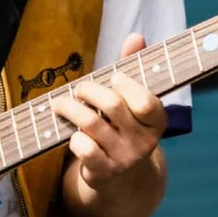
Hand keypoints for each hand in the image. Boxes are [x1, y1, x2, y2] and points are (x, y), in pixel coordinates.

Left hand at [51, 33, 167, 189]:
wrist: (123, 179)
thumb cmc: (124, 127)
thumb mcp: (133, 100)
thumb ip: (133, 68)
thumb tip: (135, 36)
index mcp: (157, 121)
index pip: (146, 101)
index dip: (126, 85)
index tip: (113, 78)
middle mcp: (145, 142)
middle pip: (112, 105)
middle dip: (88, 90)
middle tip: (78, 88)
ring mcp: (125, 159)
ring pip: (91, 123)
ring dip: (70, 108)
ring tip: (60, 103)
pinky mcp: (104, 173)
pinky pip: (83, 148)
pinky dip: (73, 137)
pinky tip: (72, 133)